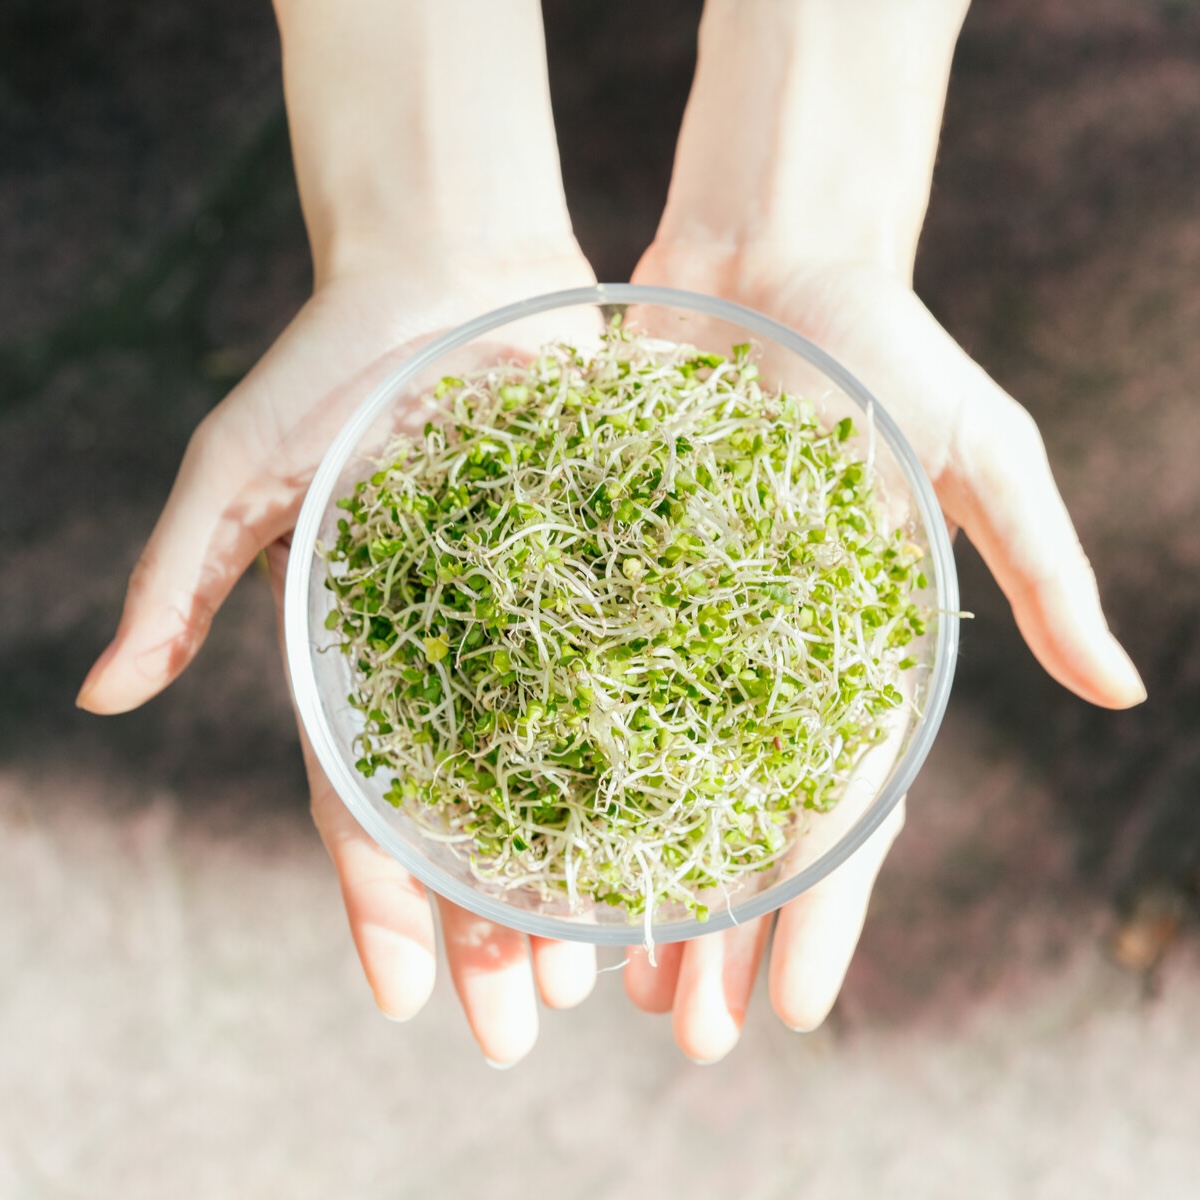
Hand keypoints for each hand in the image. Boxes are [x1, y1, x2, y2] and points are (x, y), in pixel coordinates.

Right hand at [76, 252, 603, 1065]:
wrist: (455, 268)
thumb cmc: (337, 359)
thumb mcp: (246, 465)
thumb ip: (183, 576)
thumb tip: (104, 694)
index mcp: (360, 656)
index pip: (362, 801)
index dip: (377, 898)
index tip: (408, 991)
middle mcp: (450, 661)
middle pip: (471, 817)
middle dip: (490, 923)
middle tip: (529, 1022)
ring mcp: (532, 629)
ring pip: (557, 778)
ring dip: (574, 872)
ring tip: (609, 966)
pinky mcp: (607, 582)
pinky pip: (635, 685)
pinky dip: (650, 762)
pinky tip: (682, 830)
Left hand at [620, 237, 1144, 1062]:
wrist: (768, 263)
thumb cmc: (884, 345)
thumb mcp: (975, 449)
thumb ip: (1035, 566)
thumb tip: (1115, 692)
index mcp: (855, 655)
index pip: (841, 810)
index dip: (822, 910)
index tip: (793, 1009)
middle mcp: (767, 658)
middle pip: (739, 820)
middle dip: (719, 929)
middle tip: (679, 1036)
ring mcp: (687, 627)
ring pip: (657, 782)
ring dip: (638, 880)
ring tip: (604, 982)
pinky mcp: (617, 579)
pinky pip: (586, 692)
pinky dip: (566, 769)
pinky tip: (538, 843)